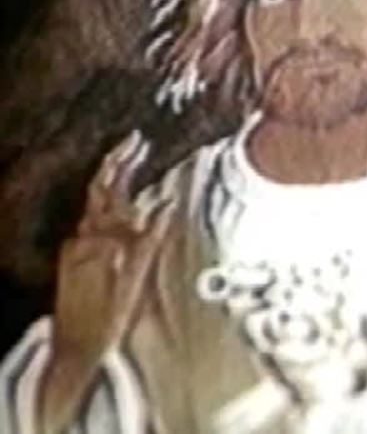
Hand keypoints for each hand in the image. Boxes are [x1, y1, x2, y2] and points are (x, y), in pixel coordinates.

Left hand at [40, 131, 172, 433]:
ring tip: (130, 166)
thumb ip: (151, 238)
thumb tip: (167, 203)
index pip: (114, 187)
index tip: (142, 141)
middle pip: (100, 189)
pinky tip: (120, 211)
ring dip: (112, 183)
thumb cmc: (110, 319)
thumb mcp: (138, 278)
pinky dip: (109, 209)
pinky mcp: (73, 261)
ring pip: (95, 206)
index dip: (127, 161)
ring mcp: (75, 248)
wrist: (73, 350)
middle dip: (116, 162)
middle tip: (135, 142)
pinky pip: (92, 225)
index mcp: (102, 236)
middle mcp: (84, 236)